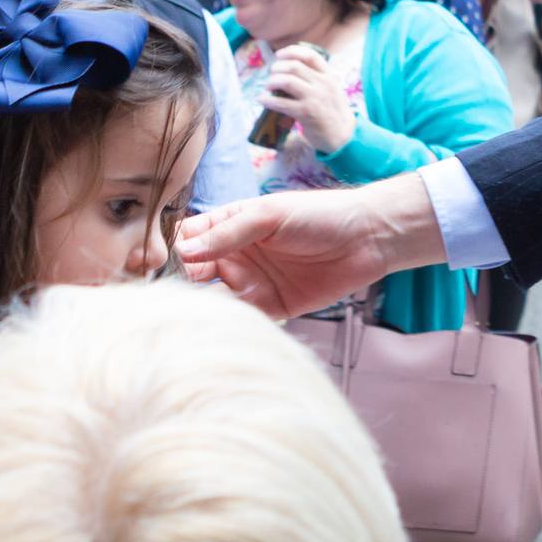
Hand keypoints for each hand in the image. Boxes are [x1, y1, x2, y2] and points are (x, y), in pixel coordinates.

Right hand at [176, 180, 444, 317]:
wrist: (368, 238)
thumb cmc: (320, 215)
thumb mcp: (270, 215)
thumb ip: (228, 233)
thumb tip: (185, 252)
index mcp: (231, 225)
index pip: (189, 239)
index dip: (178, 250)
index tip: (173, 262)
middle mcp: (236, 255)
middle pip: (195, 272)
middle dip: (185, 283)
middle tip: (182, 293)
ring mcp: (252, 282)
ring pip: (214, 299)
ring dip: (205, 307)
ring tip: (198, 314)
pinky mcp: (272, 307)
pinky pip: (244, 319)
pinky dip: (232, 324)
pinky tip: (225, 326)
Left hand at [262, 43, 353, 154]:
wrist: (343, 135)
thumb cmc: (333, 111)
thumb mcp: (332, 89)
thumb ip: (317, 78)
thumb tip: (291, 69)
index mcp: (329, 76)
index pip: (310, 55)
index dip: (291, 51)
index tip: (279, 55)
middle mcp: (323, 84)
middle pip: (294, 66)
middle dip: (277, 68)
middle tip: (271, 74)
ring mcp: (314, 98)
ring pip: (287, 81)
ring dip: (272, 82)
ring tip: (268, 87)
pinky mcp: (306, 113)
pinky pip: (281, 103)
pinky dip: (267, 100)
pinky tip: (262, 100)